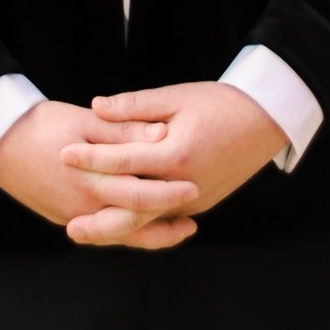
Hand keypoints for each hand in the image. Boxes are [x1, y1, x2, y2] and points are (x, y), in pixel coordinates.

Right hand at [0, 98, 196, 248]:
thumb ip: (123, 132)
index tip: (194, 187)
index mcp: (91, 182)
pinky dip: (125, 232)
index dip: (169, 194)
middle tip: (194, 221)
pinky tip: (137, 223)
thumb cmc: (39, 125)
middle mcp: (84, 208)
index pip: (140, 194)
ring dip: (148, 234)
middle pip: (134, 224)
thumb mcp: (84, 121)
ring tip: (175, 229)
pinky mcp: (64, 216)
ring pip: (119, 235)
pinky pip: (102, 232)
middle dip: (165, 223)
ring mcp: (72, 216)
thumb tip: (161, 133)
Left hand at [61, 80, 285, 242]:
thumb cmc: (220, 102)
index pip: (124, 161)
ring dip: (116, 229)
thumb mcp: (176, 96)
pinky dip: (140, 223)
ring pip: (149, 222)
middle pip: (134, 210)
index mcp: (177, 154)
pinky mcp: (201, 203)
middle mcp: (185, 185)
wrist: (265, 119)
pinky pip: (164, 219)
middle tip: (69, 226)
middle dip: (100, 220)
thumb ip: (134, 106)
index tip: (63, 154)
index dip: (91, 158)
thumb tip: (96, 106)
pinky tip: (119, 224)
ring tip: (88, 233)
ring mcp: (194, 200)